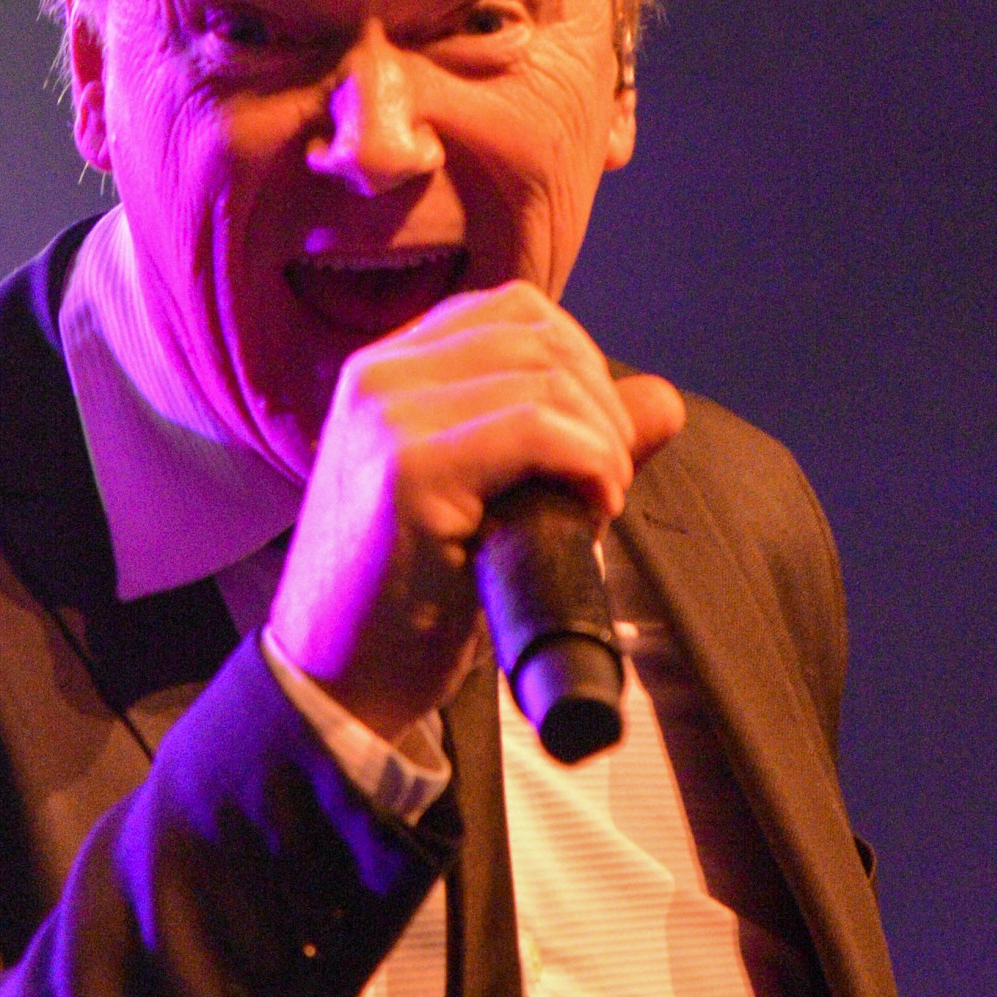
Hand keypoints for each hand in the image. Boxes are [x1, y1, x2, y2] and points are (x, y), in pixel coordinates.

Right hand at [268, 285, 684, 744]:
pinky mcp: (406, 470)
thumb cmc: (409, 600)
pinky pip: (535, 429)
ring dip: (602, 438)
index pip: (512, 311)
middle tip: (607, 480)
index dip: (579, 362)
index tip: (596, 437)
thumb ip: (571, 440)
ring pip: (544, 377)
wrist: (334, 685)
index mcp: (387, 370)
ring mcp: (386, 416)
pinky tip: (593, 507)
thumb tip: (663, 400)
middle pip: (537, 335)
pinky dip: (589, 461)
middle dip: (602, 402)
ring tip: (598, 501)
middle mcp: (377, 375)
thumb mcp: (494, 500)